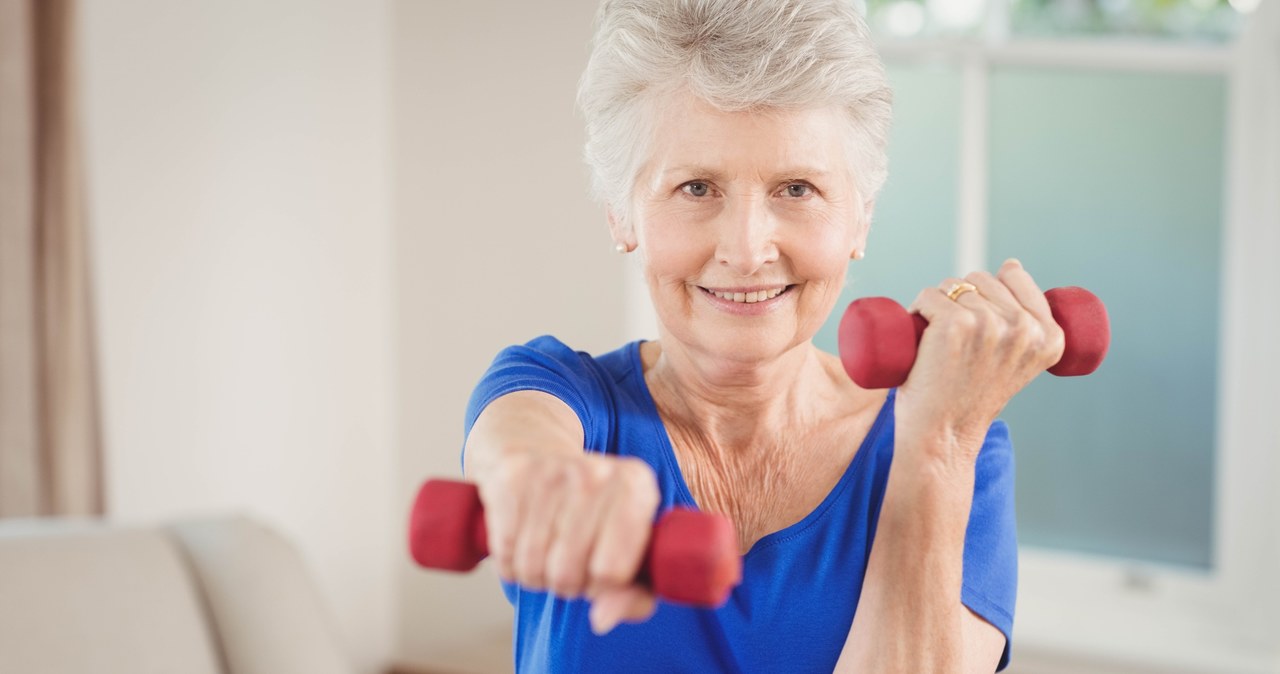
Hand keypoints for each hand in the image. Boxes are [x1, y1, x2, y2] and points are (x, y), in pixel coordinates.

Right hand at [475, 449, 661, 633]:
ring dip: (534, 575)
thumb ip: (634, 594)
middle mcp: (599, 475)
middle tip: (565, 562)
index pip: (613, 573)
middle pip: (569, 575)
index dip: (599, 586)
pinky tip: (520, 543)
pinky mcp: (513, 478)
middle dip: (563, 583)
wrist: (533, 448)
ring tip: (543, 553)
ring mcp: (554, 472)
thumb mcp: (626, 545)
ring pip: (533, 568)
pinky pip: (504, 552)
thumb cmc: (588, 510)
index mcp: (638, 488)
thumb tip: (602, 620)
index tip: (595, 570)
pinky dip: (508, 562)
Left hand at [895, 259, 1064, 464]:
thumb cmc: (970, 398)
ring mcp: (990, 324)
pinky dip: (917, 309)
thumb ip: (1024, 322)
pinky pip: (927, 296)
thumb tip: (1012, 264)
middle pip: (980, 279)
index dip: (988, 291)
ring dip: (936, 305)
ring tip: (937, 343)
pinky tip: (919, 336)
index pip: (1015, 275)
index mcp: (1051, 336)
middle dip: (960, 298)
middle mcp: (1025, 328)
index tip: (979, 324)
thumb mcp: (1015, 361)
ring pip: (951, 286)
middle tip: (954, 341)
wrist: (943, 437)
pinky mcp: (954, 324)